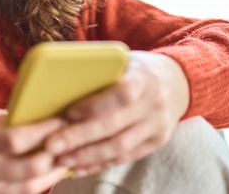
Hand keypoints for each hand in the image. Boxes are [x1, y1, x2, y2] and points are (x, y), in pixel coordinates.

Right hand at [0, 105, 71, 193]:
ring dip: (53, 174)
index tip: (60, 119)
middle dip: (54, 155)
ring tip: (67, 159)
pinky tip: (48, 174)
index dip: (41, 131)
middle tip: (70, 141)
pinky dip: (36, 186)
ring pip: (29, 188)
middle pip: (29, 169)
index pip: (14, 140)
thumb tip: (29, 115)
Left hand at [44, 51, 189, 176]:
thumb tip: (57, 83)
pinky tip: (79, 167)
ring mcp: (158, 126)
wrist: (176, 81)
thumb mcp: (122, 60)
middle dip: (80, 138)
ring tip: (61, 159)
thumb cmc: (136, 68)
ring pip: (120, 147)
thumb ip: (99, 71)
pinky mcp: (156, 143)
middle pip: (115, 127)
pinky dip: (100, 164)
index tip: (68, 113)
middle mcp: (154, 104)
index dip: (95, 106)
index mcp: (144, 78)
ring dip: (87, 156)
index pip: (121, 95)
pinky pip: (125, 158)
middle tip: (52, 145)